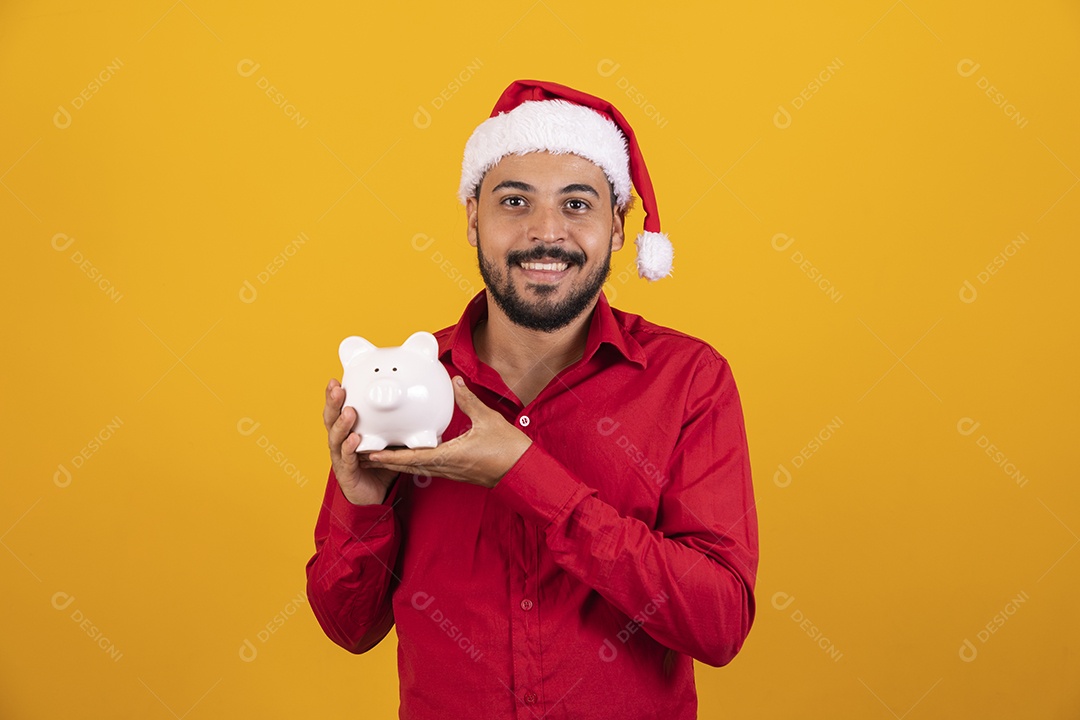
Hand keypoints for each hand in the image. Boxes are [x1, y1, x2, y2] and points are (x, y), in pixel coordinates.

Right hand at [324, 378, 397, 504]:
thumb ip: (402, 425)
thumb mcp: (392, 440)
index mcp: (348, 430)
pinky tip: (354, 440)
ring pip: (335, 437)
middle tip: (338, 388)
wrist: (375, 495)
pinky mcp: (345, 472)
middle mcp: (340, 441)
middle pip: (331, 419)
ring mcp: (340, 457)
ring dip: (341, 423)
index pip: (339, 408)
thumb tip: (427, 412)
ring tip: (349, 412)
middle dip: (333, 403)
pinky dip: (349, 448)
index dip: (335, 394)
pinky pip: (346, 459)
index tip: (338, 378)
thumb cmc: (381, 465)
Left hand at [360, 376, 531, 488]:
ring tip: (378, 455)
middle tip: (363, 453)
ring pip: (416, 468)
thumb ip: (468, 400)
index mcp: (449, 456)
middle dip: (385, 461)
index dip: (389, 456)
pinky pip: (428, 468)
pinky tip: (408, 456)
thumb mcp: (488, 419)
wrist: (524, 472)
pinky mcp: (456, 472)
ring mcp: (450, 472)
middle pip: (408, 466)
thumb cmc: (508, 449)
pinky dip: (413, 463)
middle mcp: (446, 467)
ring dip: (397, 463)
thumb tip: (455, 382)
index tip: (370, 452)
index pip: (412, 457)